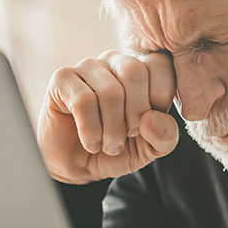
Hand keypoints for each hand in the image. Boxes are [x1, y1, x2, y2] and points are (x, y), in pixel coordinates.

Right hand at [37, 50, 179, 183]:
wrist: (79, 166)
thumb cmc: (116, 149)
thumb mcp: (150, 148)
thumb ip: (165, 135)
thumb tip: (152, 119)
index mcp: (141, 69)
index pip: (160, 65)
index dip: (159, 99)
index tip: (146, 123)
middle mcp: (114, 61)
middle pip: (134, 72)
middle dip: (135, 115)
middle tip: (127, 136)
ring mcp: (87, 67)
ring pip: (109, 91)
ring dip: (112, 130)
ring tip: (108, 145)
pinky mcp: (62, 80)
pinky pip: (83, 101)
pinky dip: (91, 131)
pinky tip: (91, 143)